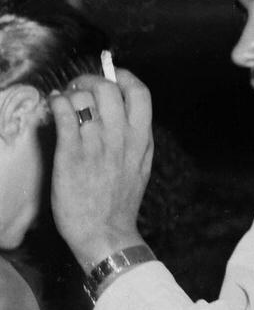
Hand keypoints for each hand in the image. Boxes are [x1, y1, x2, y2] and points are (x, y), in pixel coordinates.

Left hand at [49, 70, 152, 270]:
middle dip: (90, 80)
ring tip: (65, 100)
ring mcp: (96, 145)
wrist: (104, 232)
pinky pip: (63, 114)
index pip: (140, 93)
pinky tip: (54, 108)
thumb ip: (136, 139)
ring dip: (71, 93)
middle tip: (80, 88)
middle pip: (109, 88)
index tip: (112, 76)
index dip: (124, 77)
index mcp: (142, 140)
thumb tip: (123, 113)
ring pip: (83, 98)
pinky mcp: (70, 154)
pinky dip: (56, 104)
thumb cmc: (120, 202)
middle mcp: (121, 138)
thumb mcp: (141, 167)